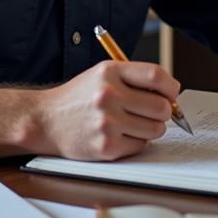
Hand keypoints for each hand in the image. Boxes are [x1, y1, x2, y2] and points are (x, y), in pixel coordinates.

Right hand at [37, 60, 179, 160]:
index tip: (172, 93)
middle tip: (154, 112)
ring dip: (151, 128)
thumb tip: (171, 93)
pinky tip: (120, 135)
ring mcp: (107, 122)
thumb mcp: (102, 75)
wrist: (46, 120)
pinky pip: (140, 145)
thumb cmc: (78, 97)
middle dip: (164, 111)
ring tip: (134, 123)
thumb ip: (133, 78)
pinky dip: (135, 142)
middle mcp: (108, 95)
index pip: (156, 76)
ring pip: (155, 129)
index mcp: (110, 72)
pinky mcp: (106, 146)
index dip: (171, 86)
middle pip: (161, 106)